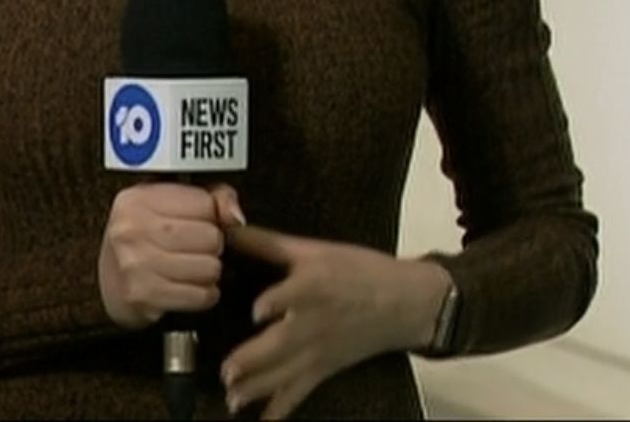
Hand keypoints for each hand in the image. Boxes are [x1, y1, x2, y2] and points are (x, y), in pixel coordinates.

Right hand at [97, 182, 246, 329]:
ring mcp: (136, 264)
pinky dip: (203, 294)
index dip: (210, 216)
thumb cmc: (145, 239)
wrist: (109, 282)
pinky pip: (201, 296)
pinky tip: (189, 287)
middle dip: (211, 246)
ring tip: (192, 268)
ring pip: (210, 268)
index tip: (196, 223)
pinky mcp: (144, 295)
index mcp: (138, 199)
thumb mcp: (171, 204)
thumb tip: (235, 216)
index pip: (205, 203)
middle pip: (211, 237)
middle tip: (195, 249)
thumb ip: (212, 198)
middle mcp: (132, 229)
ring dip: (209, 271)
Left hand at [219, 225, 449, 418]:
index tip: (257, 311)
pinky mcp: (324, 368)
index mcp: (312, 286)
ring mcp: (319, 350)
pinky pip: (300, 392)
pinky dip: (282, 408)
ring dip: (258, 388)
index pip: (294, 295)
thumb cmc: (358, 270)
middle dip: (255, 359)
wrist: (404, 302)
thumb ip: (266, 242)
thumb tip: (226, 228)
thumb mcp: (313, 249)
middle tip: (228, 371)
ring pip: (286, 373)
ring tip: (233, 399)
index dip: (276, 302)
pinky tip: (264, 420)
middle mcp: (314, 322)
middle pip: (283, 343)